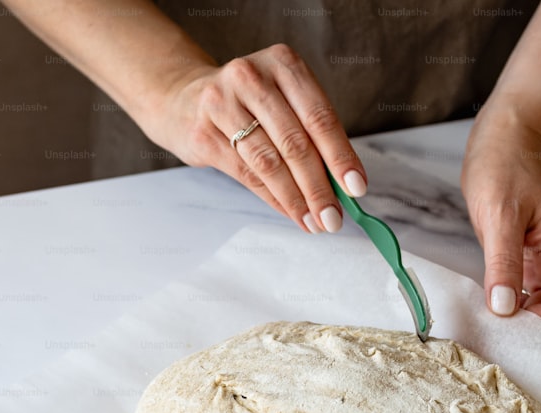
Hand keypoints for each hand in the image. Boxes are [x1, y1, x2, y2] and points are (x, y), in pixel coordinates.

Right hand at [138, 44, 366, 233]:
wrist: (183, 98)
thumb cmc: (249, 104)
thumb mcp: (283, 101)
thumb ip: (312, 135)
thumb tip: (344, 186)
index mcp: (282, 63)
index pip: (319, 116)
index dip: (340, 156)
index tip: (357, 188)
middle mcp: (251, 77)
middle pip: (295, 142)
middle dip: (319, 187)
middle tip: (334, 218)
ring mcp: (222, 103)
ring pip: (269, 162)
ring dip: (297, 199)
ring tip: (315, 222)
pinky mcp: (203, 132)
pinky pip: (246, 174)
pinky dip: (274, 198)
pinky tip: (291, 212)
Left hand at [461, 111, 540, 331]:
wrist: (504, 142)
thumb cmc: (505, 169)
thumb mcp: (500, 218)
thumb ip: (503, 265)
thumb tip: (504, 308)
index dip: (532, 333)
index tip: (499, 341)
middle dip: (522, 333)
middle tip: (486, 341)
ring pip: (537, 313)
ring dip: (512, 323)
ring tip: (481, 330)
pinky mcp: (533, 266)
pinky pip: (524, 299)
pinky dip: (506, 308)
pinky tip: (485, 312)